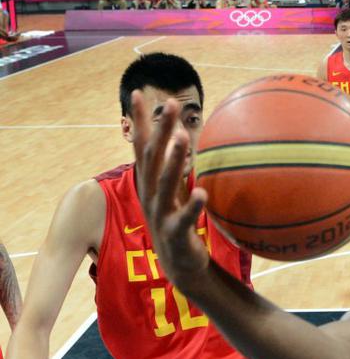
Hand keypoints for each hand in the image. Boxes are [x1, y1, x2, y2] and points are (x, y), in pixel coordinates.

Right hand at [130, 91, 210, 285]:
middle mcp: (150, 195)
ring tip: (183, 137)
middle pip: (152, 157)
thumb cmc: (179, 223)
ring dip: (174, 159)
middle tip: (171, 104)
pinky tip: (203, 192)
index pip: (142, 146)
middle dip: (160, 130)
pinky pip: (184, 218)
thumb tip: (187, 135)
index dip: (140, 120)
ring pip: (164, 183)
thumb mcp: (175, 192)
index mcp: (150, 183)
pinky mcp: (175, 234)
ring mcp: (161, 215)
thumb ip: (177, 166)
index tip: (137, 91)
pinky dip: (192, 205)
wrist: (181, 267)